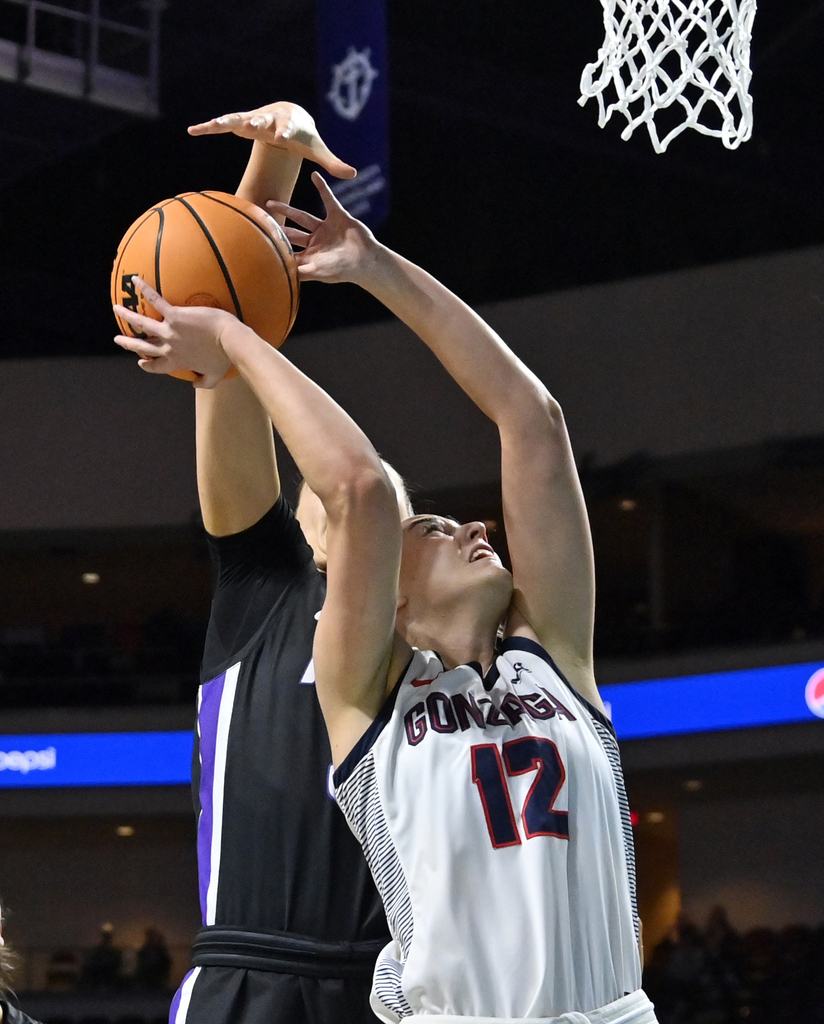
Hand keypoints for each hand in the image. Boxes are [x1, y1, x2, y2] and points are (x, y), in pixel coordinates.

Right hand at [113, 277, 233, 387]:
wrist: (229, 341)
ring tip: (117, 309)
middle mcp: (169, 347)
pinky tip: (136, 280)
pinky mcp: (175, 315)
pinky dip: (145, 290)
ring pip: (142, 323)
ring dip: (128, 316)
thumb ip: (203, 383)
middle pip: (144, 346)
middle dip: (129, 343)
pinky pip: (156, 301)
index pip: (157, 367)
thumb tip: (194, 385)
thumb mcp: (214, 376)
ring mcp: (170, 331)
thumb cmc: (224, 358)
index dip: (148, 366)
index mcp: (177, 362)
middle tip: (118, 339)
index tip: (141, 363)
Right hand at [187, 101, 356, 179]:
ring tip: (212, 125)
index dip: (285, 131)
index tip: (282, 136)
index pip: (287, 128)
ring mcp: (253, 120)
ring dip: (226, 122)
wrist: (289, 117)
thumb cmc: (303, 138)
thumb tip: (354, 175)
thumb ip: (333, 163)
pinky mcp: (241, 123)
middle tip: (252, 123)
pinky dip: (208, 127)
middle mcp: (269, 119)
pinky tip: (192, 130)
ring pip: (238, 119)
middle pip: (263, 119)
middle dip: (258, 121)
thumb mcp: (317, 150)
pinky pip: (223, 125)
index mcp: (289, 126)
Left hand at [267, 172, 376, 284]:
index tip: (257, 243)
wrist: (367, 260)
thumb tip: (280, 275)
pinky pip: (328, 199)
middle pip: (291, 234)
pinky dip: (322, 187)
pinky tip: (314, 175)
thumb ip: (301, 271)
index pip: (288, 251)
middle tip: (257, 222)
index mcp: (310, 255)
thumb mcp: (320, 270)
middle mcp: (315, 242)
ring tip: (270, 203)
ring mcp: (325, 229)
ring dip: (287, 210)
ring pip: (302, 217)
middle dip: (276, 229)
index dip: (275, 247)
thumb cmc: (343, 269)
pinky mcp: (337, 217)